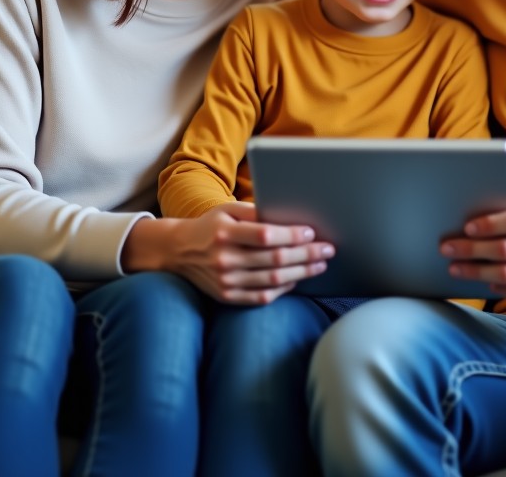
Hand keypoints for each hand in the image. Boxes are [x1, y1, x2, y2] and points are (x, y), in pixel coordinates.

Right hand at [129, 203, 334, 304]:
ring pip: (272, 280)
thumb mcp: (227, 209)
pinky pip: (262, 296)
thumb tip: (288, 216)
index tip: (311, 231)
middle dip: (306, 254)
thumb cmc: (211, 225)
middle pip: (274, 259)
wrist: (178, 251)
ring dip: (301, 272)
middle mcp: (224, 259)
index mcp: (225, 233)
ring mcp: (225, 282)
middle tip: (327, 248)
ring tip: (320, 264)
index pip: (265, 236)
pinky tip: (298, 279)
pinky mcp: (227, 297)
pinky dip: (283, 288)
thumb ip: (255, 212)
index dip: (291, 234)